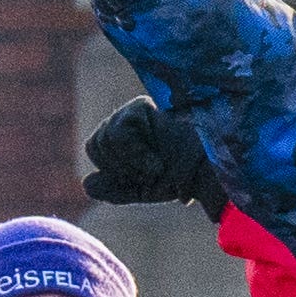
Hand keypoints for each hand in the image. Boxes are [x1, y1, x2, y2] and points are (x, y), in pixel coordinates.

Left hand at [80, 99, 231, 217]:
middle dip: (120, 169)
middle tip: (150, 174)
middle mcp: (127, 121)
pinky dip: (135, 155)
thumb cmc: (181, 179)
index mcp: (124, 138)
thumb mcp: (143, 189)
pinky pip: (117, 133)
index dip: (115, 173)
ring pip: (103, 139)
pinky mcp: (141, 106)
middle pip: (94, 145)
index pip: (96, 151)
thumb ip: (114, 189)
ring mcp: (134, 111)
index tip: (143, 181)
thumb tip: (86, 182)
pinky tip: (155, 160)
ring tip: (155, 167)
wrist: (209, 172)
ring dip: (130, 164)